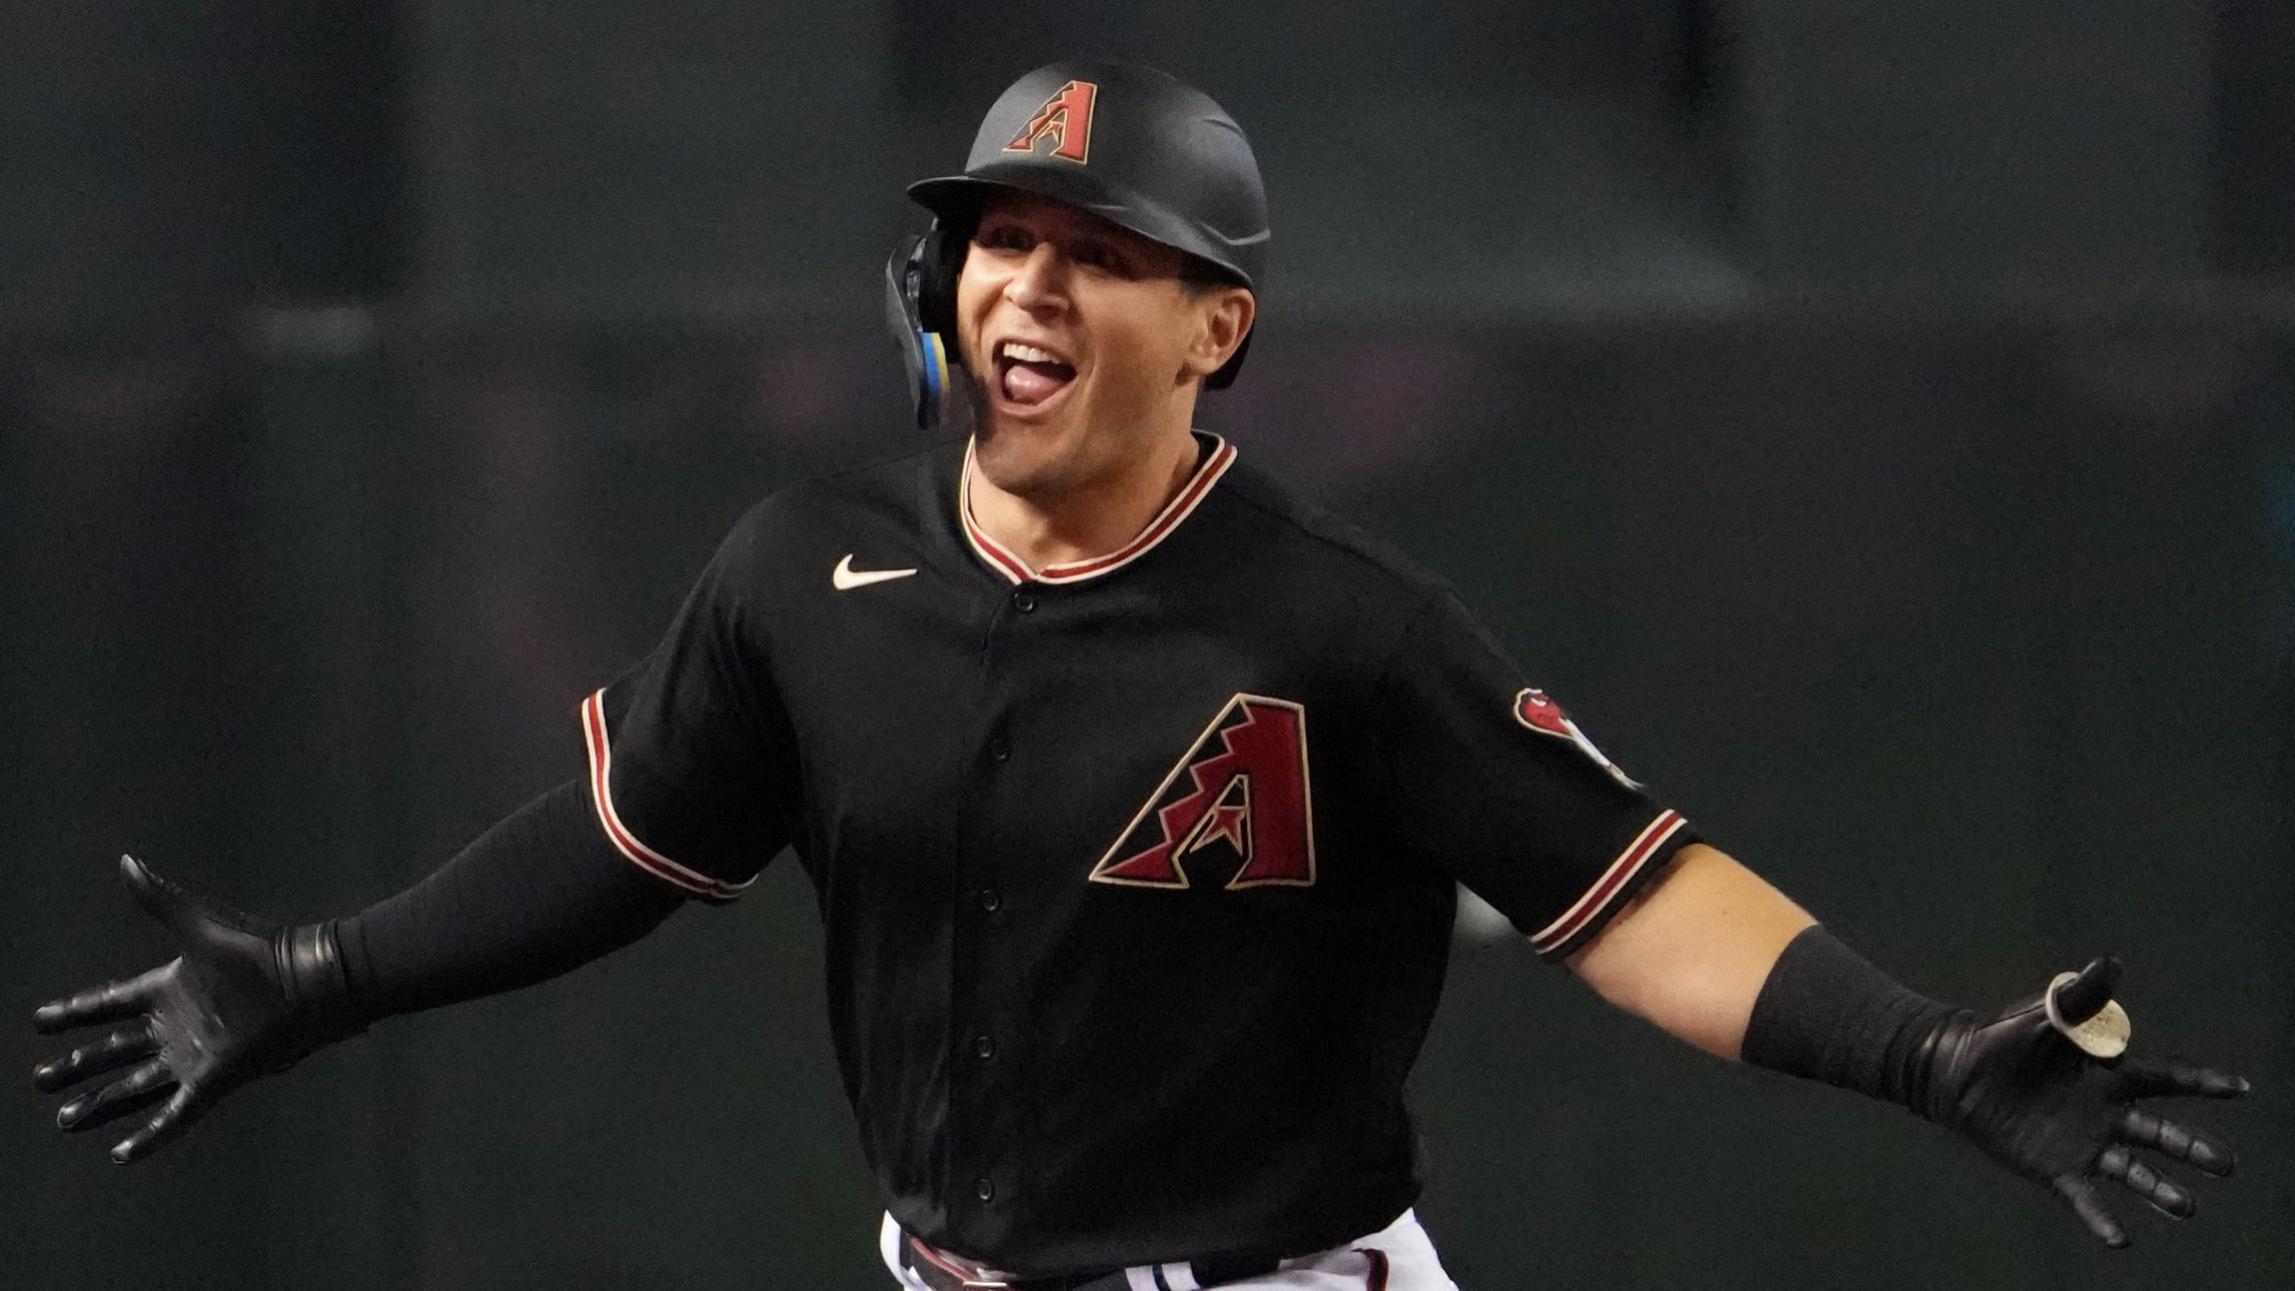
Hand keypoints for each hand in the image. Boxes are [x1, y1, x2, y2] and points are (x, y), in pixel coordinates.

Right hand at [31, 855, 360, 1162]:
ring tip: (64, 1120)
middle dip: (76, 1067)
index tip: (40, 1020)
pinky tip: (121, 1155)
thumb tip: (126, 861)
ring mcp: (192, 1056)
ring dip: (100, 1104)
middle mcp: (175, 1026)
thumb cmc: (260, 951)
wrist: (310, 983)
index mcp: (167, 987)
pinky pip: (174, 1115)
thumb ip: (160, 900)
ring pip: (133, 1086)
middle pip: (113, 1052)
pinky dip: (150, 1136)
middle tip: (40, 1082)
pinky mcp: (213, 1080)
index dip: (74, 1012)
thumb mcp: (200, 926)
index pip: (108, 1003)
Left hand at [1921, 957, 2248, 1246]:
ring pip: (2135, 1171)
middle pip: (2161, 1132)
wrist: (1956, 1069)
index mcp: (2109, 1075)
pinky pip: (2085, 1197)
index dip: (2203, 1083)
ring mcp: (2085, 1143)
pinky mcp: (2056, 1167)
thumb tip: (2111, 963)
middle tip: (2227, 1165)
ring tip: (2188, 1207)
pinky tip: (2120, 1240)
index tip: (2240, 1088)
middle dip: (2194, 1149)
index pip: (2165, 1079)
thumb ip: (2080, 999)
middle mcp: (2106, 1113)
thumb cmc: (2003, 1037)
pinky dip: (2102, 1218)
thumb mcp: (2044, 1015)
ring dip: (2162, 1190)